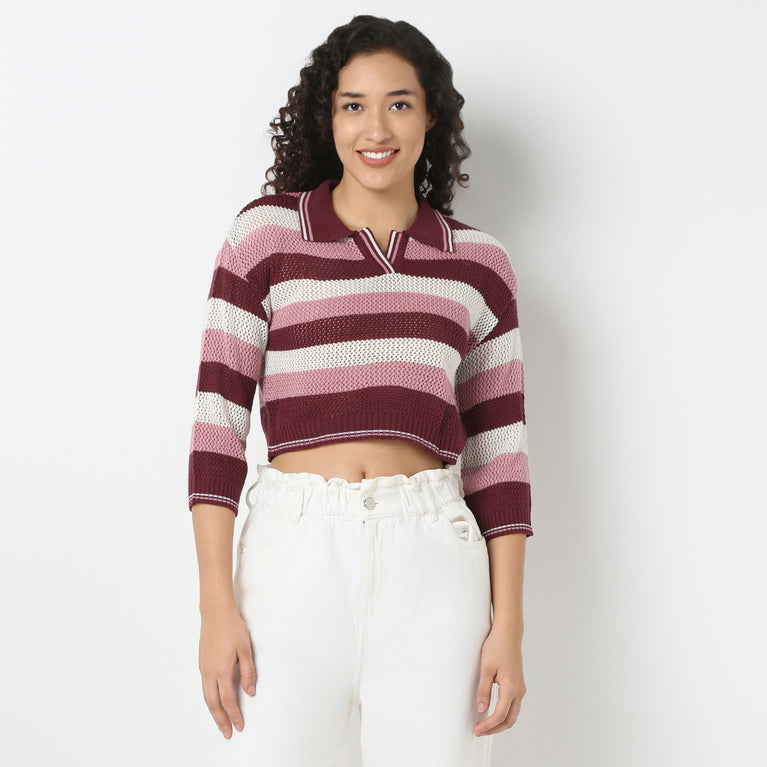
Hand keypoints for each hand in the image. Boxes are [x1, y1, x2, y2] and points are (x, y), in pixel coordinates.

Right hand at [198, 605, 256, 737]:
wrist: (215, 612)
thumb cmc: (232, 627)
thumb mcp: (245, 649)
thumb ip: (248, 672)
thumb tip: (250, 692)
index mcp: (221, 669)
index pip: (227, 700)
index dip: (234, 715)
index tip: (239, 726)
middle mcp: (209, 672)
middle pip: (213, 704)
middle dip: (220, 720)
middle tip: (227, 733)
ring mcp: (203, 668)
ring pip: (206, 697)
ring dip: (213, 712)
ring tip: (220, 722)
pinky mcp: (202, 663)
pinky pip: (204, 687)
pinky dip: (209, 700)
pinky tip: (214, 702)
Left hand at [473, 625, 525, 736]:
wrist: (508, 634)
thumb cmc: (496, 647)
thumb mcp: (486, 668)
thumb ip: (484, 690)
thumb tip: (481, 709)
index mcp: (511, 688)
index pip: (500, 715)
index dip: (488, 726)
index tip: (476, 730)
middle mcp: (519, 691)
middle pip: (509, 720)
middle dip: (494, 729)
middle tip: (479, 731)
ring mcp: (520, 688)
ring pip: (513, 714)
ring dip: (500, 723)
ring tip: (484, 725)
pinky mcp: (518, 684)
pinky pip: (513, 705)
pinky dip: (504, 714)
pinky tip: (492, 712)